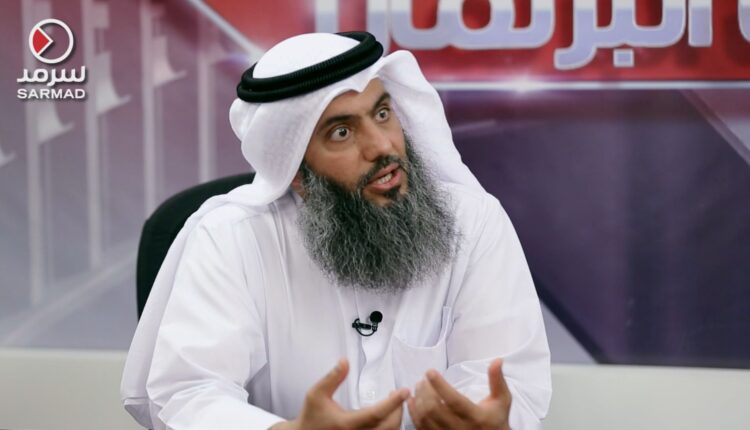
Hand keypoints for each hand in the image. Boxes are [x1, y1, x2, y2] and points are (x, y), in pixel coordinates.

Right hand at [271, 359, 408, 429]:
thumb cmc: (311, 417)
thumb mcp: (316, 394)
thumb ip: (331, 378)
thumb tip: (344, 362)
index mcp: (347, 424)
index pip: (376, 413)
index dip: (393, 402)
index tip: (404, 391)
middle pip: (390, 427)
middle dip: (399, 410)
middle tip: (401, 394)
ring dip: (396, 419)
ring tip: (395, 403)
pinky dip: (390, 426)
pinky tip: (388, 415)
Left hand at [407, 358, 510, 429]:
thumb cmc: (496, 419)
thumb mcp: (501, 400)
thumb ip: (497, 380)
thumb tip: (497, 360)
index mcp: (476, 417)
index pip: (454, 401)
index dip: (439, 385)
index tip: (430, 372)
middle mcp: (461, 429)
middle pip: (434, 409)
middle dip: (424, 391)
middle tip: (423, 379)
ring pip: (424, 419)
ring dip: (417, 400)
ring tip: (419, 387)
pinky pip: (420, 427)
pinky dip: (413, 413)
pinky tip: (413, 400)